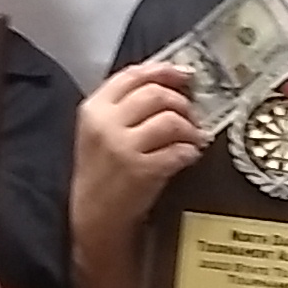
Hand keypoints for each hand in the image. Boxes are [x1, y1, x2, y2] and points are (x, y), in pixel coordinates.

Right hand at [75, 62, 204, 227]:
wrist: (95, 216)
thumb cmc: (101, 172)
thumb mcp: (99, 130)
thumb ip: (124, 105)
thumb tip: (166, 82)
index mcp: (94, 108)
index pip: (132, 75)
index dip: (163, 71)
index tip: (183, 74)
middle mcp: (106, 124)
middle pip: (155, 93)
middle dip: (181, 101)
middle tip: (191, 113)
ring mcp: (123, 148)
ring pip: (170, 119)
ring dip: (190, 127)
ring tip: (193, 137)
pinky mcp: (141, 171)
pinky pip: (178, 150)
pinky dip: (190, 151)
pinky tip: (189, 155)